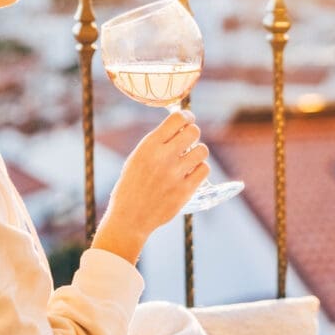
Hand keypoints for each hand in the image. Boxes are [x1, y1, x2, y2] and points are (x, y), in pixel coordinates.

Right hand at [91, 110, 209, 263]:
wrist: (130, 217)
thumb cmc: (132, 185)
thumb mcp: (137, 158)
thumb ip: (157, 143)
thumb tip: (180, 126)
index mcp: (149, 146)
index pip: (177, 119)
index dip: (187, 117)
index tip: (188, 120)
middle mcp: (163, 157)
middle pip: (194, 132)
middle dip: (193, 134)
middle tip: (188, 142)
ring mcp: (175, 174)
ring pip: (202, 150)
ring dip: (197, 152)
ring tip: (189, 160)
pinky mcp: (185, 191)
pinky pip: (204, 169)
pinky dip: (200, 169)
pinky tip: (191, 173)